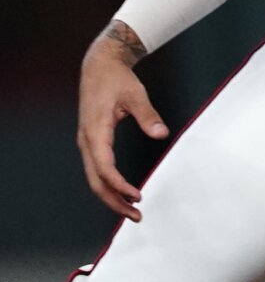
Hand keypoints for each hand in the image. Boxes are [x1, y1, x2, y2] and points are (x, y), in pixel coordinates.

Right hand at [76, 23, 167, 220]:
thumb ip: (148, 115)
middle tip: (137, 216)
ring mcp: (87, 142)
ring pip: (94, 178)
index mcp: (95, 130)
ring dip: (111, 196)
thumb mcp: (135, 94)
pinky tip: (124, 193)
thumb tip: (161, 133)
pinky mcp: (91, 141)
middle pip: (95, 180)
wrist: (99, 65)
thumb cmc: (116, 79)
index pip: (104, 166)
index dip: (119, 184)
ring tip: (133, 211)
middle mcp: (87, 140)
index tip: (137, 195)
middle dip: (114, 201)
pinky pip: (97, 169)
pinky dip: (109, 185)